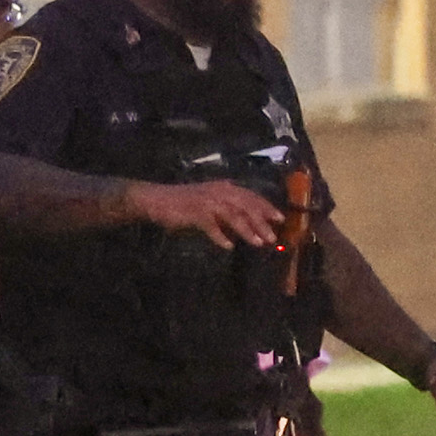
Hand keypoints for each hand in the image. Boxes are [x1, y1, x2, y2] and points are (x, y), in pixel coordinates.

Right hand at [130, 179, 281, 249]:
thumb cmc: (184, 204)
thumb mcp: (210, 205)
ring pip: (233, 215)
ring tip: (259, 243)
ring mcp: (206, 201)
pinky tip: (228, 246)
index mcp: (224, 188)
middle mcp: (218, 192)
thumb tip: (247, 228)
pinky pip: (211, 226)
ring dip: (247, 230)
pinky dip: (220, 236)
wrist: (155, 200)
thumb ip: (228, 214)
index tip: (280, 218)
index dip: (266, 207)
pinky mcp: (194, 212)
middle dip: (261, 222)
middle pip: (245, 206)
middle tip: (273, 237)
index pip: (250, 196)